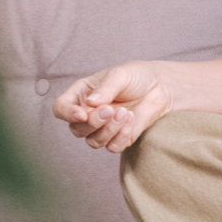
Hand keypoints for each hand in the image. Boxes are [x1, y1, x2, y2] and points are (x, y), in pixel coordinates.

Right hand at [52, 61, 172, 152]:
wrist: (160, 87)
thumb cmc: (136, 76)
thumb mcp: (120, 75)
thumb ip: (106, 88)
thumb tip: (90, 103)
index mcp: (81, 95)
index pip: (61, 108)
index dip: (67, 114)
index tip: (82, 114)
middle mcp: (88, 114)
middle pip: (77, 129)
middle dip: (94, 122)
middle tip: (111, 109)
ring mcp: (102, 128)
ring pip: (93, 141)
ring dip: (109, 130)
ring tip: (125, 113)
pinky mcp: (118, 138)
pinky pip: (112, 147)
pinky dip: (121, 136)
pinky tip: (131, 119)